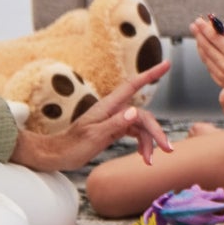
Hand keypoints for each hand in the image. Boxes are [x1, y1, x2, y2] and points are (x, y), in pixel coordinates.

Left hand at [11, 61, 173, 171]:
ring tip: (151, 160)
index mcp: (108, 106)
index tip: (167, 64)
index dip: (151, 74)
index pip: (133, 85)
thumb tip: (135, 112)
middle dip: (156, 131)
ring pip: (141, 126)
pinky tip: (144, 155)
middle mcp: (115, 110)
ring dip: (149, 142)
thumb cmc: (71, 146)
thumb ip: (115, 124)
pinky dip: (142, 143)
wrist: (56, 156)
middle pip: (144, 115)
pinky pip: (135, 133)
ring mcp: (115, 120)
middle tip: (167, 148)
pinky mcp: (115, 129)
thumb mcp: (93, 136)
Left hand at [191, 16, 223, 96]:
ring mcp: (221, 74)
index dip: (205, 28)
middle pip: (207, 47)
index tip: (198, 21)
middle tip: (194, 26)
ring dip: (200, 45)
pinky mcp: (219, 81)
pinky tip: (205, 49)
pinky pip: (209, 66)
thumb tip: (217, 26)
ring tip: (198, 36)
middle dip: (199, 35)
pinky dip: (206, 57)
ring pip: (205, 57)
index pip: (214, 38)